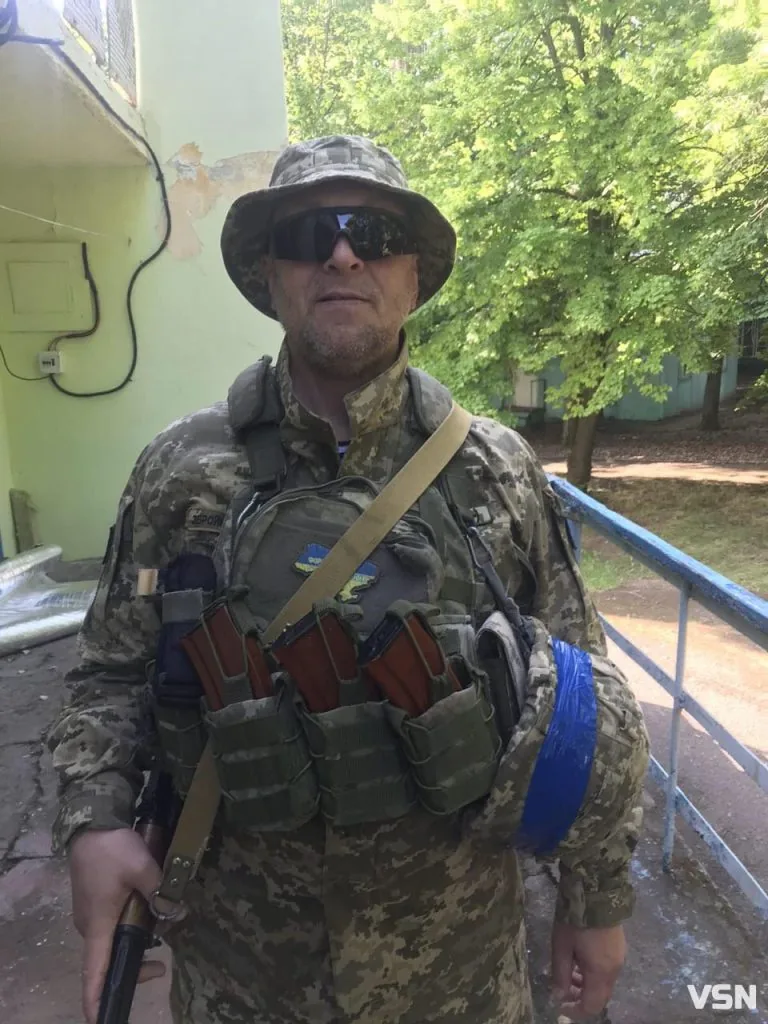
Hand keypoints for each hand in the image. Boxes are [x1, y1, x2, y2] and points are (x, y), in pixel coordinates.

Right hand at [69, 828, 165, 1023]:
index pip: (94, 974)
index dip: (98, 999)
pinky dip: (126, 929)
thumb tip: (178, 912)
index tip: (105, 1019)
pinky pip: (109, 926)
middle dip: (132, 968)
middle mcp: (89, 926)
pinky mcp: (94, 902)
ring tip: (160, 939)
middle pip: (106, 960)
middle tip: (161, 964)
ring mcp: (89, 914)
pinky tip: (147, 916)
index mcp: (98, 925)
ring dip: (132, 945)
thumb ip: (161, 892)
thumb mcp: (142, 868)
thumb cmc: (112, 850)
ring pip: (110, 941)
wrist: (93, 822)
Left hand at [550, 920, 625, 1019]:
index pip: (592, 1006)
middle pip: (600, 997)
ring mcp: (620, 957)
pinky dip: (593, 973)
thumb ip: (560, 975)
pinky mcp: (619, 947)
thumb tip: (558, 997)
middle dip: (581, 998)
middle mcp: (614, 970)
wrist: (595, 892)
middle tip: (563, 988)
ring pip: (604, 983)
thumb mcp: (561, 947)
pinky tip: (580, 959)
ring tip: (568, 972)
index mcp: (601, 973)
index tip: (559, 1003)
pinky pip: (607, 970)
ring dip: (586, 984)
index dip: (575, 1010)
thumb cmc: (575, 921)